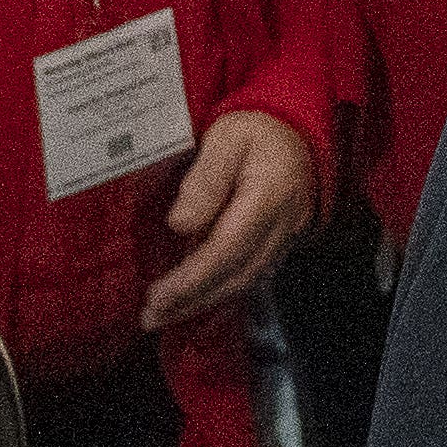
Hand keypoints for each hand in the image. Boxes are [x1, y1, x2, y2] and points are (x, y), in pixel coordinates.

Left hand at [144, 109, 319, 331]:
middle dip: (192, 300)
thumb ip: (205, 179)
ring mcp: (286, 236)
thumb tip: (180, 224)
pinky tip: (195, 300)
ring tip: (164, 316)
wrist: (296, 130)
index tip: (157, 296)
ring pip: (245, 281)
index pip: (229, 246)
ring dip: (203, 302)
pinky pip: (252, 276)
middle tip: (150, 316)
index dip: (192, 277)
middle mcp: (283, 223)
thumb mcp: (226, 138)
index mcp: (269, 194)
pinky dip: (221, 293)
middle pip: (236, 273)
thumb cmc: (256, 130)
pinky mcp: (281, 243)